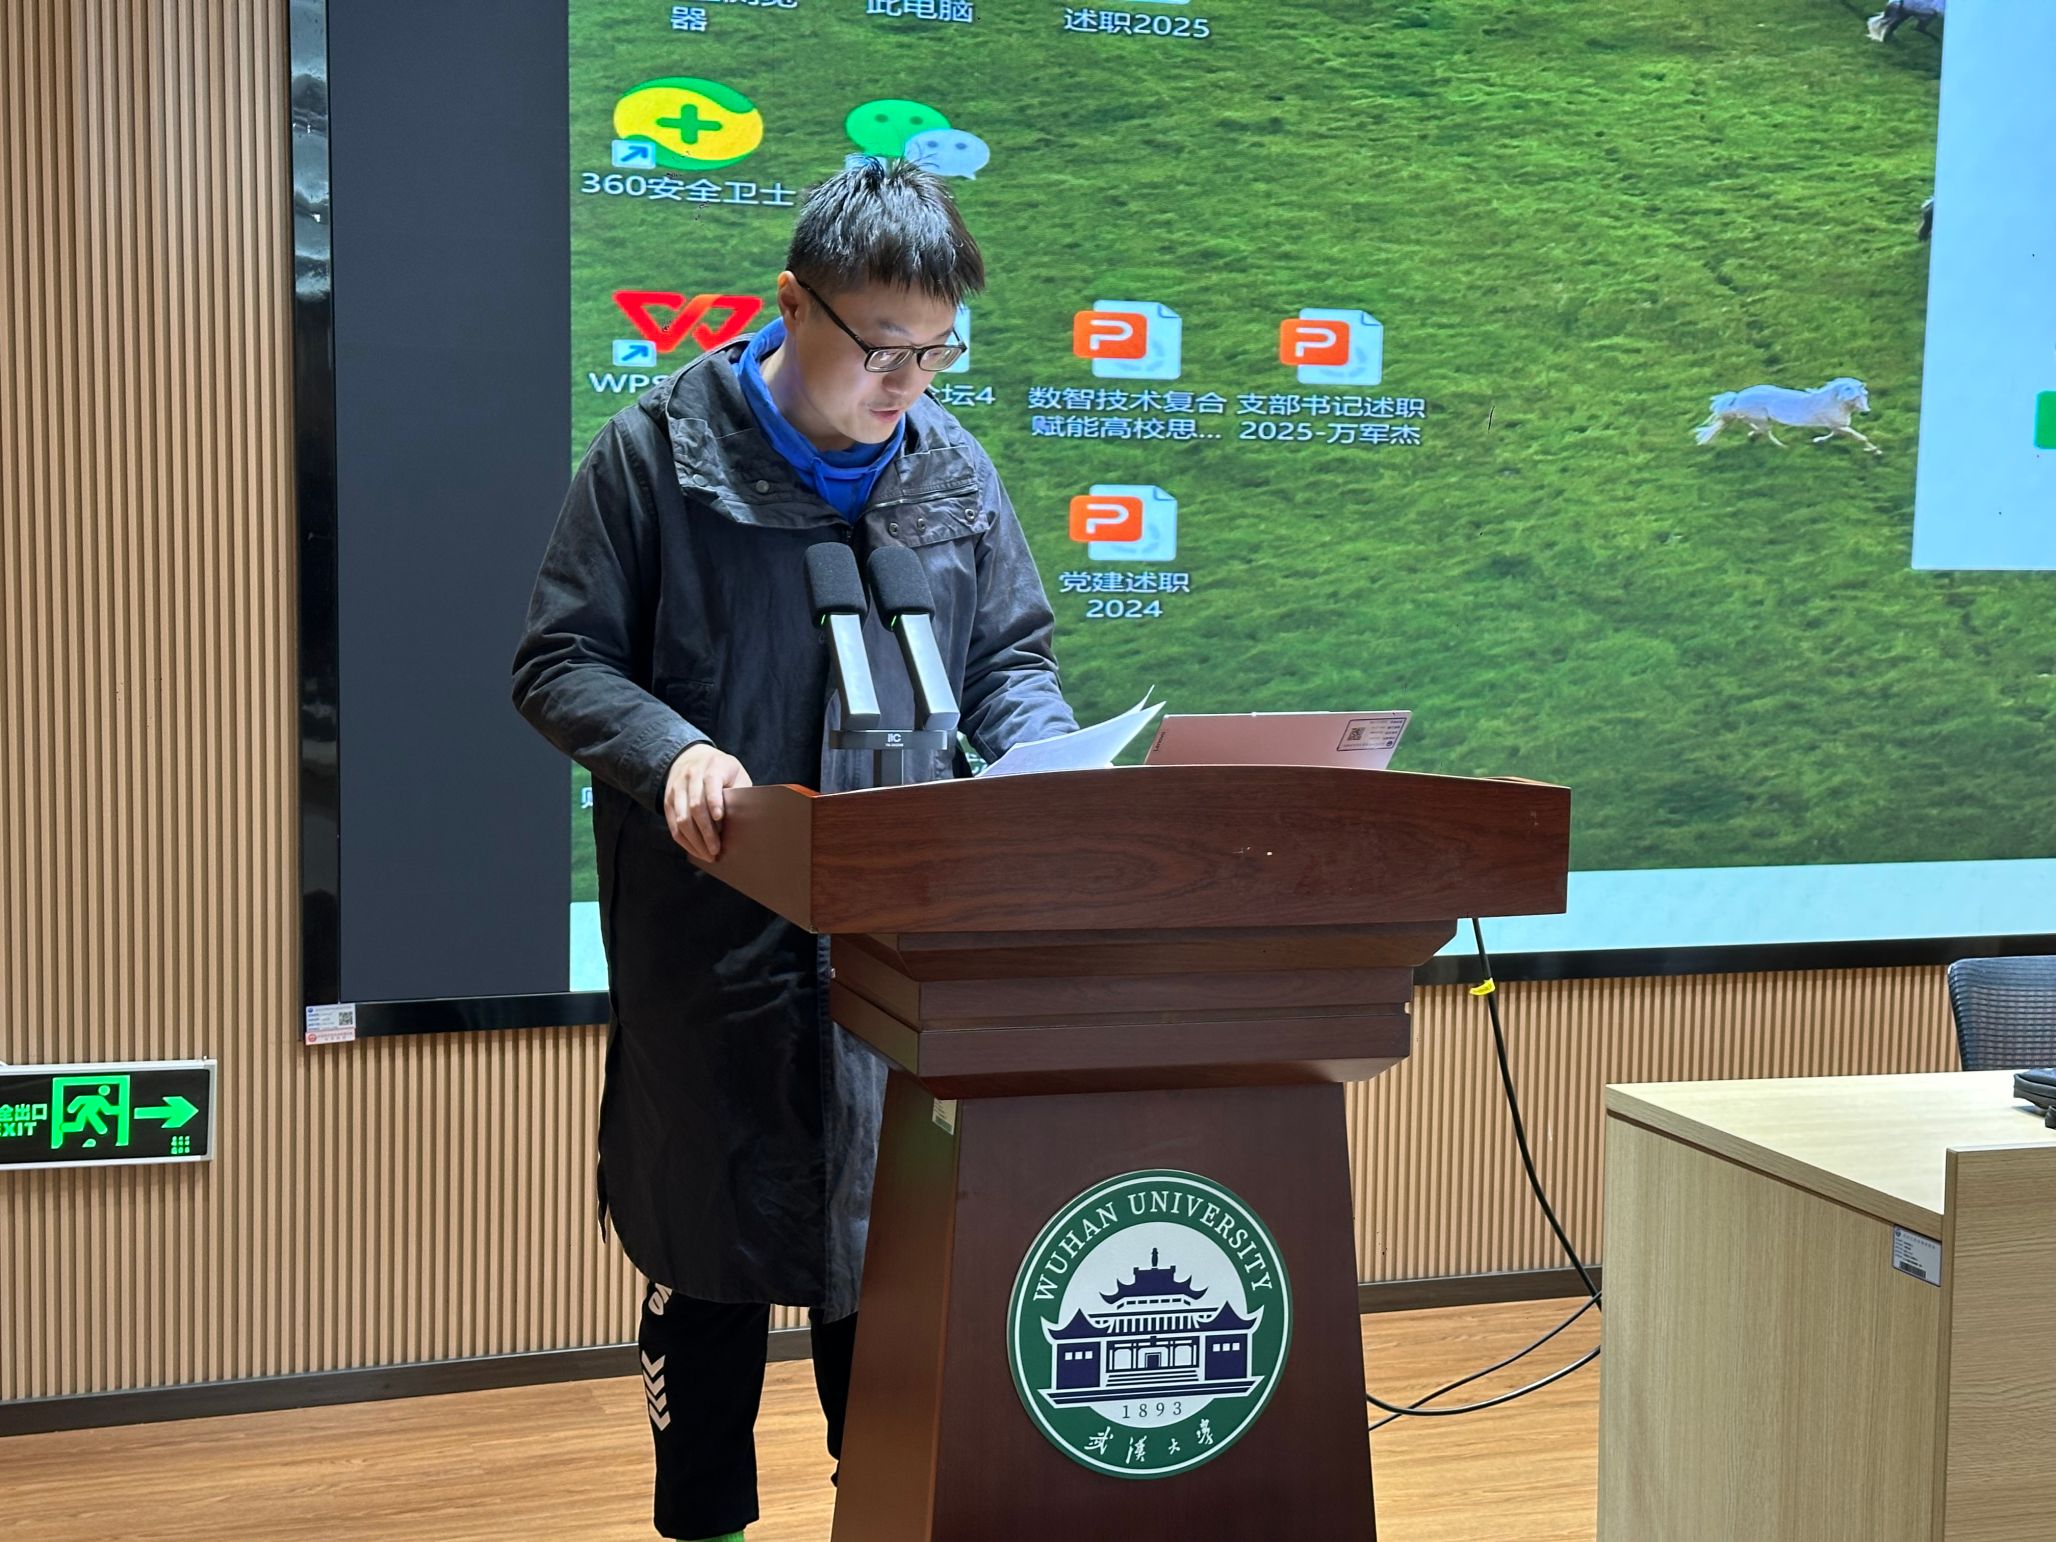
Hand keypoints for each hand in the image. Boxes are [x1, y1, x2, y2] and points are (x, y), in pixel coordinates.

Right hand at [663, 742, 751, 861]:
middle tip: (716, 849)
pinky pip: (673, 824)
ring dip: (695, 841)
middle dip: (706, 831)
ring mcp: (677, 788)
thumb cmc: (722, 771)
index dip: (714, 801)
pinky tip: (696, 850)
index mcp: (712, 767)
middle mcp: (691, 775)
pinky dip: (684, 840)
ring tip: (708, 855)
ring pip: (682, 818)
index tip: (720, 817)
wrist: (692, 756)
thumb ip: (739, 792)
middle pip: (695, 806)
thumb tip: (745, 820)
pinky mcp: (668, 800)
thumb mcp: (736, 773)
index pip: (711, 783)